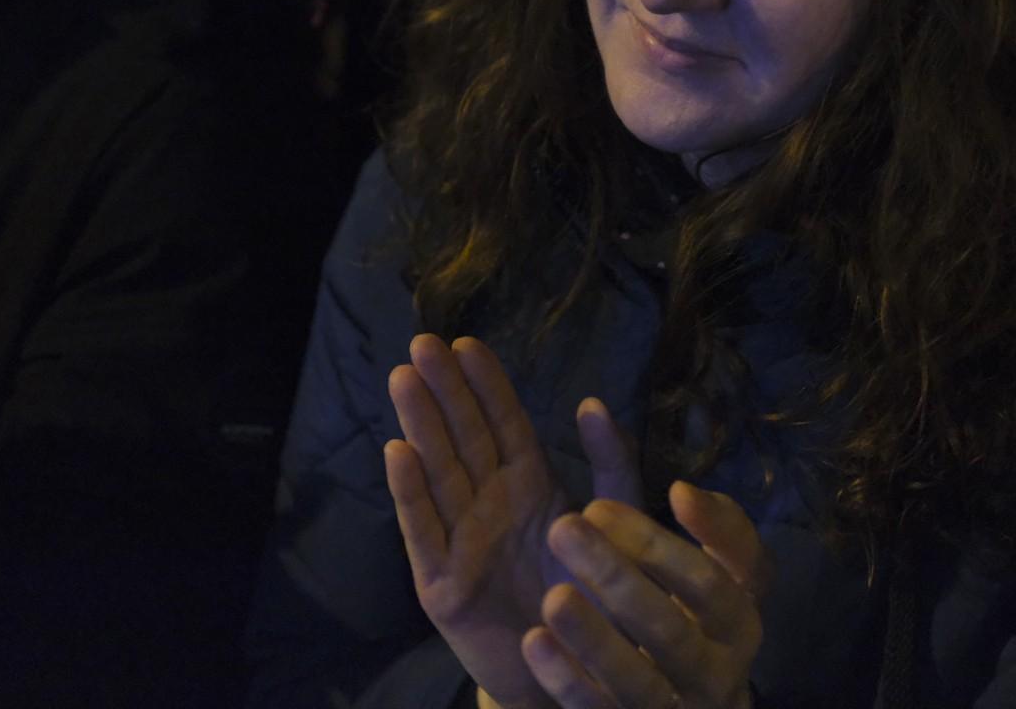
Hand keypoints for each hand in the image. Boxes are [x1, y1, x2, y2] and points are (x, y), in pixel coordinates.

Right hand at [386, 335, 637, 707]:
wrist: (574, 674)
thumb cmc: (593, 595)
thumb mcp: (618, 521)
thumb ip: (613, 463)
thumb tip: (592, 400)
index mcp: (529, 485)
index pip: (504, 423)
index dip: (486, 384)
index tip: (467, 342)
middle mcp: (490, 505)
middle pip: (463, 437)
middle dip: (444, 389)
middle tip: (423, 341)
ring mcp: (461, 542)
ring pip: (437, 471)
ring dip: (420, 424)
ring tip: (404, 378)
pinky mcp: (442, 585)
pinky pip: (423, 531)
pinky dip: (409, 492)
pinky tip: (396, 452)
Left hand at [520, 482, 770, 708]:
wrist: (660, 704)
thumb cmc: (653, 605)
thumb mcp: (652, 549)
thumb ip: (625, 483)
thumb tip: (591, 407)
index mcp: (736, 609)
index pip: (738, 569)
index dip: (716, 530)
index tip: (673, 491)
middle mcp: (720, 660)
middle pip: (684, 618)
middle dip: (631, 570)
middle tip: (570, 526)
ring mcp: (681, 705)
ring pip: (645, 673)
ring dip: (597, 635)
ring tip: (554, 597)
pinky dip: (571, 680)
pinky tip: (535, 643)